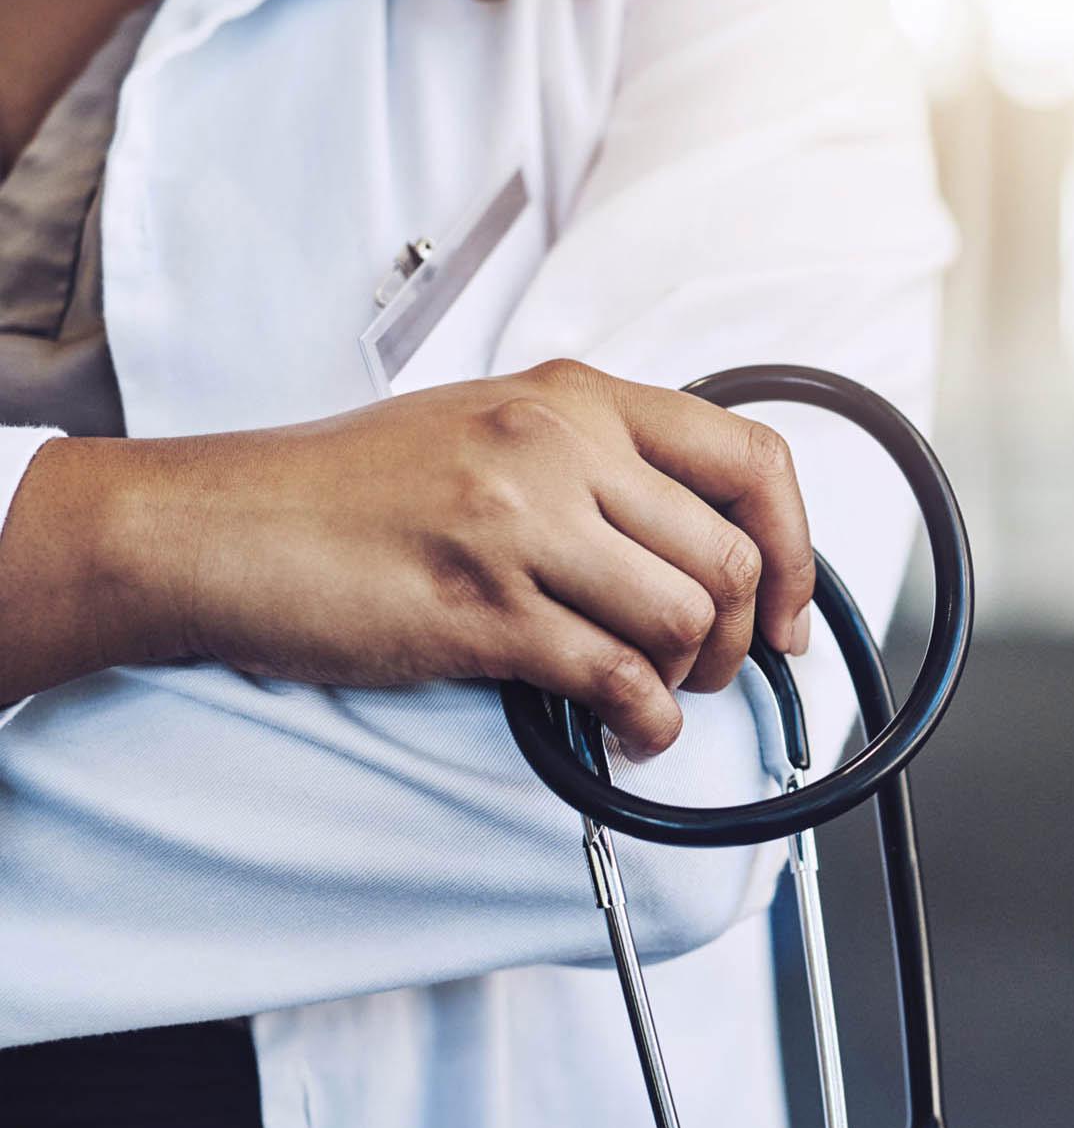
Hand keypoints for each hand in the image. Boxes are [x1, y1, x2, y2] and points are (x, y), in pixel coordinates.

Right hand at [46, 360, 814, 754]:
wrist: (223, 526)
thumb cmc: (347, 487)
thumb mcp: (487, 428)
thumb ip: (592, 464)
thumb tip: (689, 541)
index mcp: (572, 398)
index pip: (749, 456)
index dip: (795, 543)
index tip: (789, 605)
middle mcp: (558, 448)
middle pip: (729, 556)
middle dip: (743, 634)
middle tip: (712, 667)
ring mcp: (520, 527)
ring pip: (685, 618)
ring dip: (691, 678)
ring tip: (657, 693)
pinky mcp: (482, 610)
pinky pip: (617, 677)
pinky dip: (645, 722)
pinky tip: (627, 730)